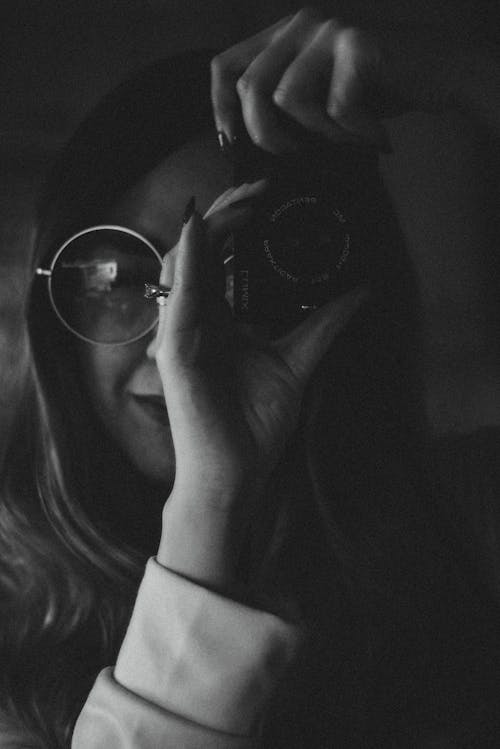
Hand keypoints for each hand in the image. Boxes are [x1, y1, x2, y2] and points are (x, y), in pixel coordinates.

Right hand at [155, 184, 369, 590]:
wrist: (238, 472)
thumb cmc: (256, 424)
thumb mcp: (298, 361)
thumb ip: (323, 324)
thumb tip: (361, 291)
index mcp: (217, 321)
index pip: (218, 260)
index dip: (236, 225)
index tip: (267, 199)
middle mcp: (195, 320)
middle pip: (199, 252)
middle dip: (226, 215)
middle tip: (259, 191)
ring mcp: (180, 333)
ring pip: (182, 263)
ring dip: (210, 229)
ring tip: (244, 206)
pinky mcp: (175, 349)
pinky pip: (177, 295)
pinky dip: (187, 259)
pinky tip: (200, 229)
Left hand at [211, 8, 464, 152]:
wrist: (438, 71)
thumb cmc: (377, 89)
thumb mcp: (320, 94)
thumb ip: (283, 106)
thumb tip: (246, 146)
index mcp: (283, 36)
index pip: (225, 66)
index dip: (220, 109)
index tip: (233, 144)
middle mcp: (300, 25)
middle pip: (251, 88)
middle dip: (270, 136)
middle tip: (302, 154)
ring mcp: (328, 32)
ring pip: (289, 99)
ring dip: (321, 134)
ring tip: (350, 138)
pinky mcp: (357, 45)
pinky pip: (336, 107)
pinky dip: (356, 133)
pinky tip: (376, 135)